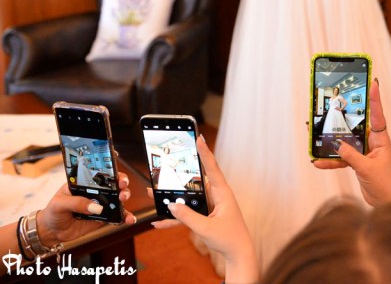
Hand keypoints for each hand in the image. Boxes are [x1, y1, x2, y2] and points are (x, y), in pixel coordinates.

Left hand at [37, 172, 135, 246]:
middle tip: (122, 186)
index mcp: (85, 183)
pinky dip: (124, 217)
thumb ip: (77, 203)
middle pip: (113, 183)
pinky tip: (129, 219)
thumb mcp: (60, 203)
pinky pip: (116, 216)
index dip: (110, 169)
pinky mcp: (103, 218)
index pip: (99, 172)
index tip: (116, 170)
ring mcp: (101, 204)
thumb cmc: (53, 212)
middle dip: (121, 182)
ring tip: (123, 200)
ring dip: (124, 197)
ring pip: (118, 198)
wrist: (52, 232)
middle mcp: (95, 192)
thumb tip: (96, 207)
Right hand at [152, 136, 256, 279]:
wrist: (237, 253)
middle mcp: (216, 196)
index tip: (199, 137)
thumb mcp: (207, 228)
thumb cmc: (229, 238)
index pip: (212, 168)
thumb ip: (188, 218)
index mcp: (222, 193)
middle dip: (179, 174)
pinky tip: (158, 222)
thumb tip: (171, 206)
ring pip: (187, 197)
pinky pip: (186, 214)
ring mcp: (209, 205)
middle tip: (166, 163)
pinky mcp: (203, 216)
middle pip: (194, 181)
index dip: (205, 153)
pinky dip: (173, 219)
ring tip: (153, 193)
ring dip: (171, 198)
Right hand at [314, 78, 390, 204]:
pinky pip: (340, 157)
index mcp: (381, 139)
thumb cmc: (385, 183)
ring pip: (344, 141)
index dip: (375, 99)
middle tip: (331, 105)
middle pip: (356, 125)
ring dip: (331, 140)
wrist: (385, 202)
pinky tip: (318, 162)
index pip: (378, 115)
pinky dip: (330, 160)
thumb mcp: (367, 168)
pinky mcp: (356, 161)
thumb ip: (352, 155)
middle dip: (342, 118)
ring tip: (314, 133)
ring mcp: (363, 151)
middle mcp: (372, 142)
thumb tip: (338, 144)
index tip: (373, 83)